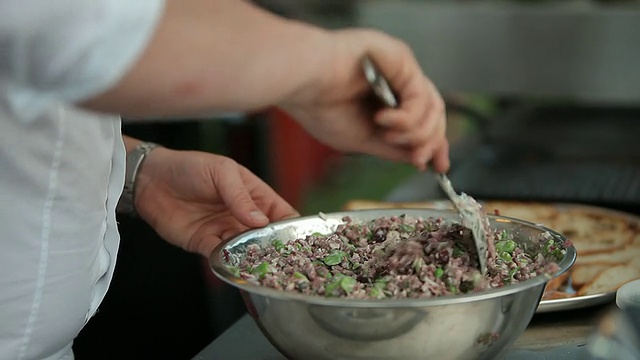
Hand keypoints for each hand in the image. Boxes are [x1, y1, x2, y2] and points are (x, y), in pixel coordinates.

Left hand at [132, 147, 298, 256]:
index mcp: (254, 195)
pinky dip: (229, 263)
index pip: (281, 214)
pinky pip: (222, 258)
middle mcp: (242, 216)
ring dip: (253, 259)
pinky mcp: (205, 244)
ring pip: (246, 250)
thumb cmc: (190, 167)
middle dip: (275, 248)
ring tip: (261, 267)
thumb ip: (241, 196)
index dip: (292, 227)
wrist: (150, 179)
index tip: (300, 240)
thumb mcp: (221, 172)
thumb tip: (261, 221)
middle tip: (283, 261)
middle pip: (266, 237)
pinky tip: (235, 266)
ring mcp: (225, 231)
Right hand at [279, 29, 449, 172]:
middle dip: (431, 141)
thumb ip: (393, 148)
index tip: (438, 166)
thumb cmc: (318, 106)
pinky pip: (421, 94)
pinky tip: (383, 120)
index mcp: (385, 98)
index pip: (423, 120)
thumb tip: (420, 159)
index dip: (433, 144)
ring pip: (432, 105)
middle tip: (419, 159)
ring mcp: (399, 68)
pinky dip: (407, 116)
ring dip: (415, 131)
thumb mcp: (363, 140)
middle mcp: (395, 80)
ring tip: (388, 135)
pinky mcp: (400, 57)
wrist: (300, 84)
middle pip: (433, 113)